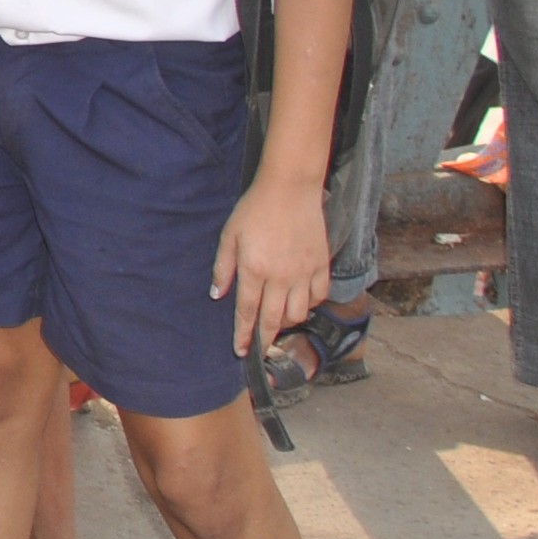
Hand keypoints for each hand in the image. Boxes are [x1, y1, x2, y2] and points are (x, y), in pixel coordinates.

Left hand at [214, 169, 330, 358]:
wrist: (290, 188)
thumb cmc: (255, 209)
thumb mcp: (230, 235)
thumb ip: (223, 267)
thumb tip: (217, 295)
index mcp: (254, 269)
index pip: (247, 312)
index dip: (243, 335)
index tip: (240, 350)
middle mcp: (280, 277)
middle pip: (273, 319)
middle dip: (264, 338)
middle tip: (259, 347)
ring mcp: (303, 272)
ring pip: (298, 314)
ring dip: (287, 322)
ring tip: (278, 319)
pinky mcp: (321, 265)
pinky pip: (318, 296)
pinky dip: (310, 305)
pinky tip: (300, 301)